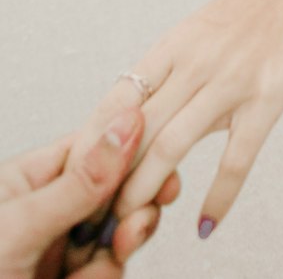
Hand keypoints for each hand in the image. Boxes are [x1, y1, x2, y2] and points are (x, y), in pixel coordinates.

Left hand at [0, 108, 179, 278]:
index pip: (92, 145)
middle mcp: (47, 212)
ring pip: (117, 235)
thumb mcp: (18, 230)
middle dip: (130, 207)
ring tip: (97, 263)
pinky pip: (107, 272)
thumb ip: (78, 183)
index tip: (159, 156)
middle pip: (114, 190)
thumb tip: (125, 125)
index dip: (128, 149)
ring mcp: (58, 251)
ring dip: (116, 250)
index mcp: (27, 181)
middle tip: (132, 224)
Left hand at [66, 0, 282, 241]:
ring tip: (132, 225)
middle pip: (135, 130)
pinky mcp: (269, 95)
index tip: (83, 176)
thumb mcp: (206, 26)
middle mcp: (194, 61)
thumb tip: (156, 117)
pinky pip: (237, 158)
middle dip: (109, 178)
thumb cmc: (261, 0)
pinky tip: (207, 224)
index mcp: (174, 43)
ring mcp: (231, 79)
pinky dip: (218, 197)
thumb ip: (180, 69)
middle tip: (97, 213)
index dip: (92, 145)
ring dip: (145, 191)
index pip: (117, 102)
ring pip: (171, 147)